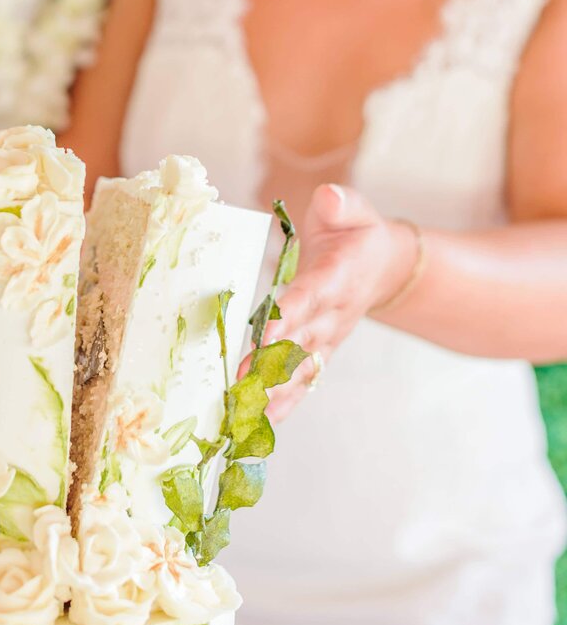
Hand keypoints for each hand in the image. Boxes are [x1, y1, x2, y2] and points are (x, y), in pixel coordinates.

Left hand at [239, 184, 416, 422]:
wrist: (384, 265)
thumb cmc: (356, 231)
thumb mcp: (353, 209)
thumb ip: (341, 204)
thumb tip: (330, 198)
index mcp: (337, 277)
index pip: (310, 296)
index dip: (289, 313)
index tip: (266, 331)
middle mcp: (333, 315)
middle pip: (300, 342)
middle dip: (270, 363)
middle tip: (241, 382)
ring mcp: (328, 338)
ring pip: (299, 370)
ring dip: (272, 393)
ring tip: (244, 416)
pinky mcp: (320, 352)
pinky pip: (301, 382)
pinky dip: (282, 405)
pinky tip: (258, 426)